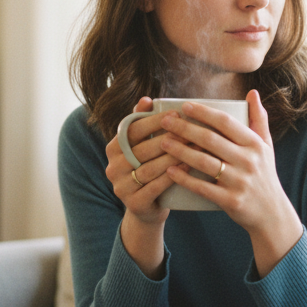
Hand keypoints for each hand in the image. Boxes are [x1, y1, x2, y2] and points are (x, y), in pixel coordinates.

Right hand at [104, 97, 179, 225]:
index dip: (154, 121)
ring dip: (173, 156)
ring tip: (194, 148)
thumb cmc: (148, 169)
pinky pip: (154, 187)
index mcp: (113, 148)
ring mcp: (121, 187)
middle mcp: (112, 167)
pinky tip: (188, 167)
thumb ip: (141, 123)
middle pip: (142, 149)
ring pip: (149, 168)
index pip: (132, 130)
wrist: (147, 208)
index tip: (176, 113)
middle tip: (191, 130)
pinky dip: (172, 176)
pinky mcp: (134, 204)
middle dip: (169, 138)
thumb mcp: (142, 147)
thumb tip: (146, 99)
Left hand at [159, 91, 302, 275]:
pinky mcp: (231, 201)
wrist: (272, 213)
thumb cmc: (265, 175)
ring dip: (180, 151)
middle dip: (185, 128)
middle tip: (165, 122)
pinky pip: (203, 188)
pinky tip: (170, 170)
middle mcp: (248, 161)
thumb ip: (259, 119)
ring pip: (204, 162)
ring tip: (163, 142)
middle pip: (210, 140)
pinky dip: (185, 179)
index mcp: (255, 145)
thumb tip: (252, 92)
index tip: (184, 106)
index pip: (226, 122)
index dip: (204, 112)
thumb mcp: (266, 146)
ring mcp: (239, 182)